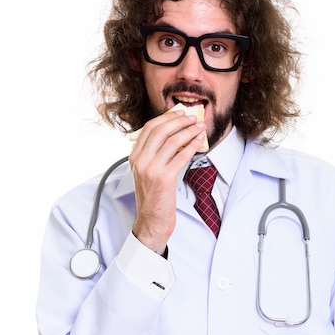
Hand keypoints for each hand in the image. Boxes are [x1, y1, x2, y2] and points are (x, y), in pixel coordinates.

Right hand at [129, 108, 205, 253]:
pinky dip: (192, 145)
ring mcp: (151, 170)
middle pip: (160, 130)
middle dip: (179, 120)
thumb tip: (174, 135)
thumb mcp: (146, 173)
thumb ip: (154, 155)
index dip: (166, 118)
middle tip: (193, 117)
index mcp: (134, 157)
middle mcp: (140, 161)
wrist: (151, 222)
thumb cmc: (153, 198)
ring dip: (189, 131)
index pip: (148, 128)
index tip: (179, 113)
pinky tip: (199, 142)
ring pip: (172, 141)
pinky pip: (181, 156)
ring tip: (200, 128)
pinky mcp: (164, 179)